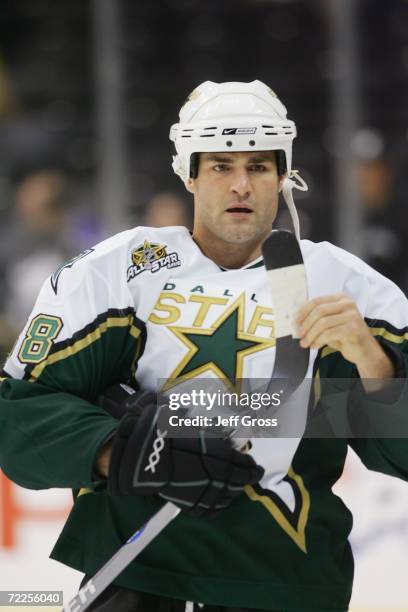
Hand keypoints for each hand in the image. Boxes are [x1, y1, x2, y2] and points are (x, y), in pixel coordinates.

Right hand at [104, 386, 263, 516]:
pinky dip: (217, 506)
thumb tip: (221, 429)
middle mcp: (201, 471)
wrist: (129, 454)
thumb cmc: (153, 430)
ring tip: (241, 486)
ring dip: (234, 491)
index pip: (234, 461)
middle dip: (245, 477)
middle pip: (231, 479)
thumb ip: (200, 426)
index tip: (255, 463)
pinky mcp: (180, 500)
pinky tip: (222, 502)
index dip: (247, 464)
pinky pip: (204, 507)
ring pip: (221, 494)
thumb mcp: (178, 418)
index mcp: (204, 450)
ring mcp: (191, 489)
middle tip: (255, 473)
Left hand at [296, 293, 394, 379]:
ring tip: (305, 343)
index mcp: (340, 298)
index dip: (302, 312)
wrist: (364, 349)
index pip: (316, 301)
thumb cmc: (344, 335)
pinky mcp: (353, 328)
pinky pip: (329, 333)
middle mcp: (347, 304)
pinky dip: (319, 340)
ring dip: (311, 335)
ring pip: (323, 323)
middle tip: (298, 335)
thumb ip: (316, 318)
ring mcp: (352, 315)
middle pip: (319, 311)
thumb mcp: (329, 323)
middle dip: (305, 324)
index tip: (294, 322)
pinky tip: (315, 346)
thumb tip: (295, 321)